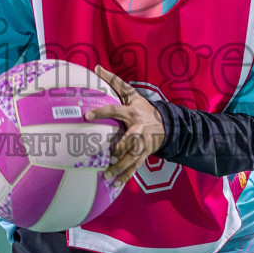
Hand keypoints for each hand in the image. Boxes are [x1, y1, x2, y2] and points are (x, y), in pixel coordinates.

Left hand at [83, 65, 164, 188]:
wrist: (167, 125)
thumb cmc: (144, 108)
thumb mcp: (132, 94)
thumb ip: (115, 82)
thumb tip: (97, 67)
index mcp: (132, 113)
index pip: (115, 110)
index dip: (102, 112)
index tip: (87, 116)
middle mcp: (138, 129)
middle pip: (130, 140)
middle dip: (119, 149)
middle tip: (107, 157)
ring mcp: (143, 144)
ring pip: (132, 157)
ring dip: (120, 168)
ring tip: (106, 176)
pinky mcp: (144, 155)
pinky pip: (135, 167)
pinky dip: (126, 177)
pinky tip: (115, 185)